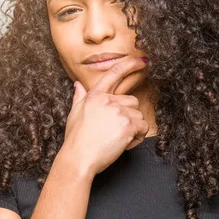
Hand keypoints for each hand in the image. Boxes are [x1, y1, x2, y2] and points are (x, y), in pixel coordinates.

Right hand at [60, 56, 148, 175]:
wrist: (78, 158)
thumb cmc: (76, 139)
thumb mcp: (75, 114)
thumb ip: (79, 97)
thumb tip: (78, 85)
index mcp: (95, 95)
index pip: (114, 73)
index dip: (129, 64)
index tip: (141, 61)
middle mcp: (108, 100)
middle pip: (132, 101)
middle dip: (128, 116)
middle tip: (114, 131)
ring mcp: (119, 111)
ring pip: (139, 115)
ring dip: (133, 128)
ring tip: (116, 139)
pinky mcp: (128, 124)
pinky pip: (143, 127)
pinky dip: (137, 137)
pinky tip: (123, 144)